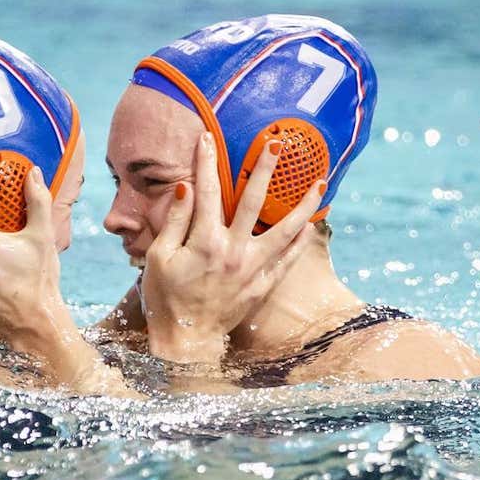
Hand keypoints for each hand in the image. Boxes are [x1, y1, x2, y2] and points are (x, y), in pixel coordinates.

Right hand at [141, 131, 323, 362]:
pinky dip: (299, 242)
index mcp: (205, 242)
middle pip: (253, 201)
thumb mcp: (159, 257)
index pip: (206, 191)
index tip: (206, 137)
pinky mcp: (262, 286)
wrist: (186, 342)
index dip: (205, 161)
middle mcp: (234, 252)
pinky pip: (287, 261)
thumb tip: (187, 187)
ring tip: (320, 184)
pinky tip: (310, 224)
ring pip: (284, 231)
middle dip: (264, 169)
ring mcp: (252, 270)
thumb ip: (176, 221)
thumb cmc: (165, 298)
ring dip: (303, 205)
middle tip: (278, 144)